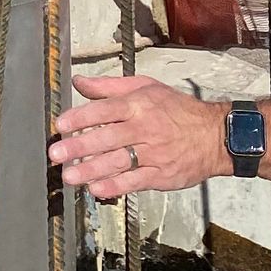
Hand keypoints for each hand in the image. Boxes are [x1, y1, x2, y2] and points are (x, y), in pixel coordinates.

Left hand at [48, 74, 228, 199]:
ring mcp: (153, 153)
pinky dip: (115, 186)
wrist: (214, 136)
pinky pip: (135, 181)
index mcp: (139, 104)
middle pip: (108, 138)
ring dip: (91, 170)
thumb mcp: (146, 87)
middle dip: (79, 147)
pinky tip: (96, 189)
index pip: (106, 109)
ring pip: (118, 162)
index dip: (82, 117)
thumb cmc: (177, 109)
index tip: (61, 125)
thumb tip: (78, 81)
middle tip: (56, 154)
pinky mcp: (161, 175)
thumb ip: (109, 86)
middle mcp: (144, 128)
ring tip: (69, 176)